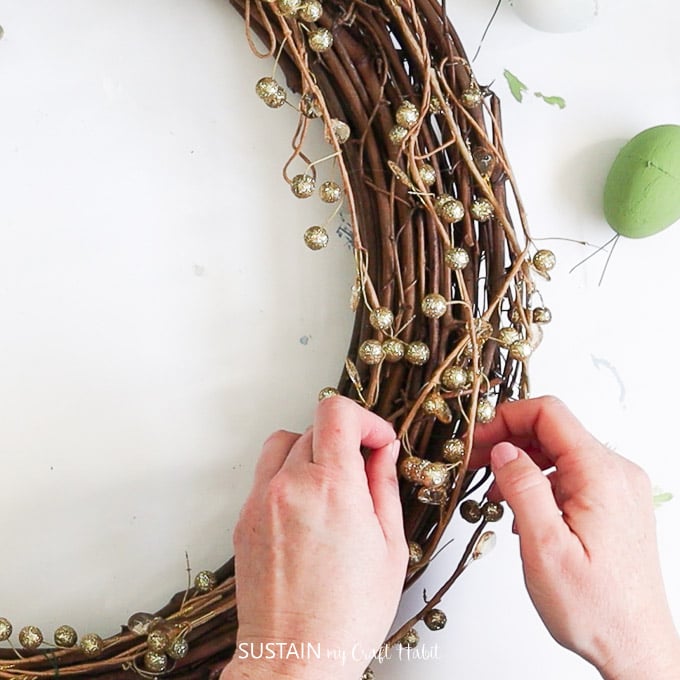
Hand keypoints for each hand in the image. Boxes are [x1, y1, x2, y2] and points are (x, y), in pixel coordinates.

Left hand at [222, 396, 406, 679]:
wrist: (295, 657)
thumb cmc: (346, 615)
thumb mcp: (389, 547)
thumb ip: (385, 486)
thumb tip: (383, 451)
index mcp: (332, 487)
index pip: (336, 412)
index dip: (364, 419)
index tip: (377, 441)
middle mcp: (290, 485)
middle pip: (315, 428)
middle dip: (345, 441)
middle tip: (362, 472)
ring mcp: (261, 500)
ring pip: (285, 444)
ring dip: (312, 452)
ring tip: (331, 487)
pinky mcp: (245, 518)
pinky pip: (266, 475)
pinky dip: (288, 477)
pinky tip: (307, 512)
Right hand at [473, 396, 679, 679]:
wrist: (636, 648)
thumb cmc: (596, 608)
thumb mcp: (545, 547)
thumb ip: (523, 488)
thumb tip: (503, 449)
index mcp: (601, 474)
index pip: (548, 413)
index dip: (506, 418)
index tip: (478, 439)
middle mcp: (616, 474)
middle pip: (553, 429)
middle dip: (508, 440)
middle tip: (474, 463)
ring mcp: (618, 489)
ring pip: (559, 452)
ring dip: (521, 463)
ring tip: (493, 491)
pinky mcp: (614, 505)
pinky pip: (570, 475)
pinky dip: (540, 482)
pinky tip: (521, 509)